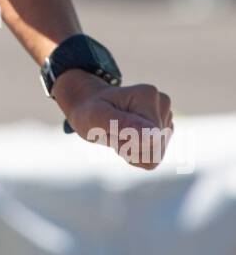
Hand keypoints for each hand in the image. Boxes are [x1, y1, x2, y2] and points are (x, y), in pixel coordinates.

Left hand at [52, 69, 173, 168]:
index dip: (128, 143)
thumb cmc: (90, 110)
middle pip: (155, 148)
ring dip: (132, 151)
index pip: (151, 139)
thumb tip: (155, 136)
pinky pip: (154, 159)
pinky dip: (136, 155)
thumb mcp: (98, 117)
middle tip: (112, 132)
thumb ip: (126, 125)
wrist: (88, 107)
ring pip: (156, 155)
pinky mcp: (164, 132)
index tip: (111, 130)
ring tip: (118, 134)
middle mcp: (162, 104)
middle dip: (129, 148)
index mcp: (148, 95)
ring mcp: (165, 118)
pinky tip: (126, 140)